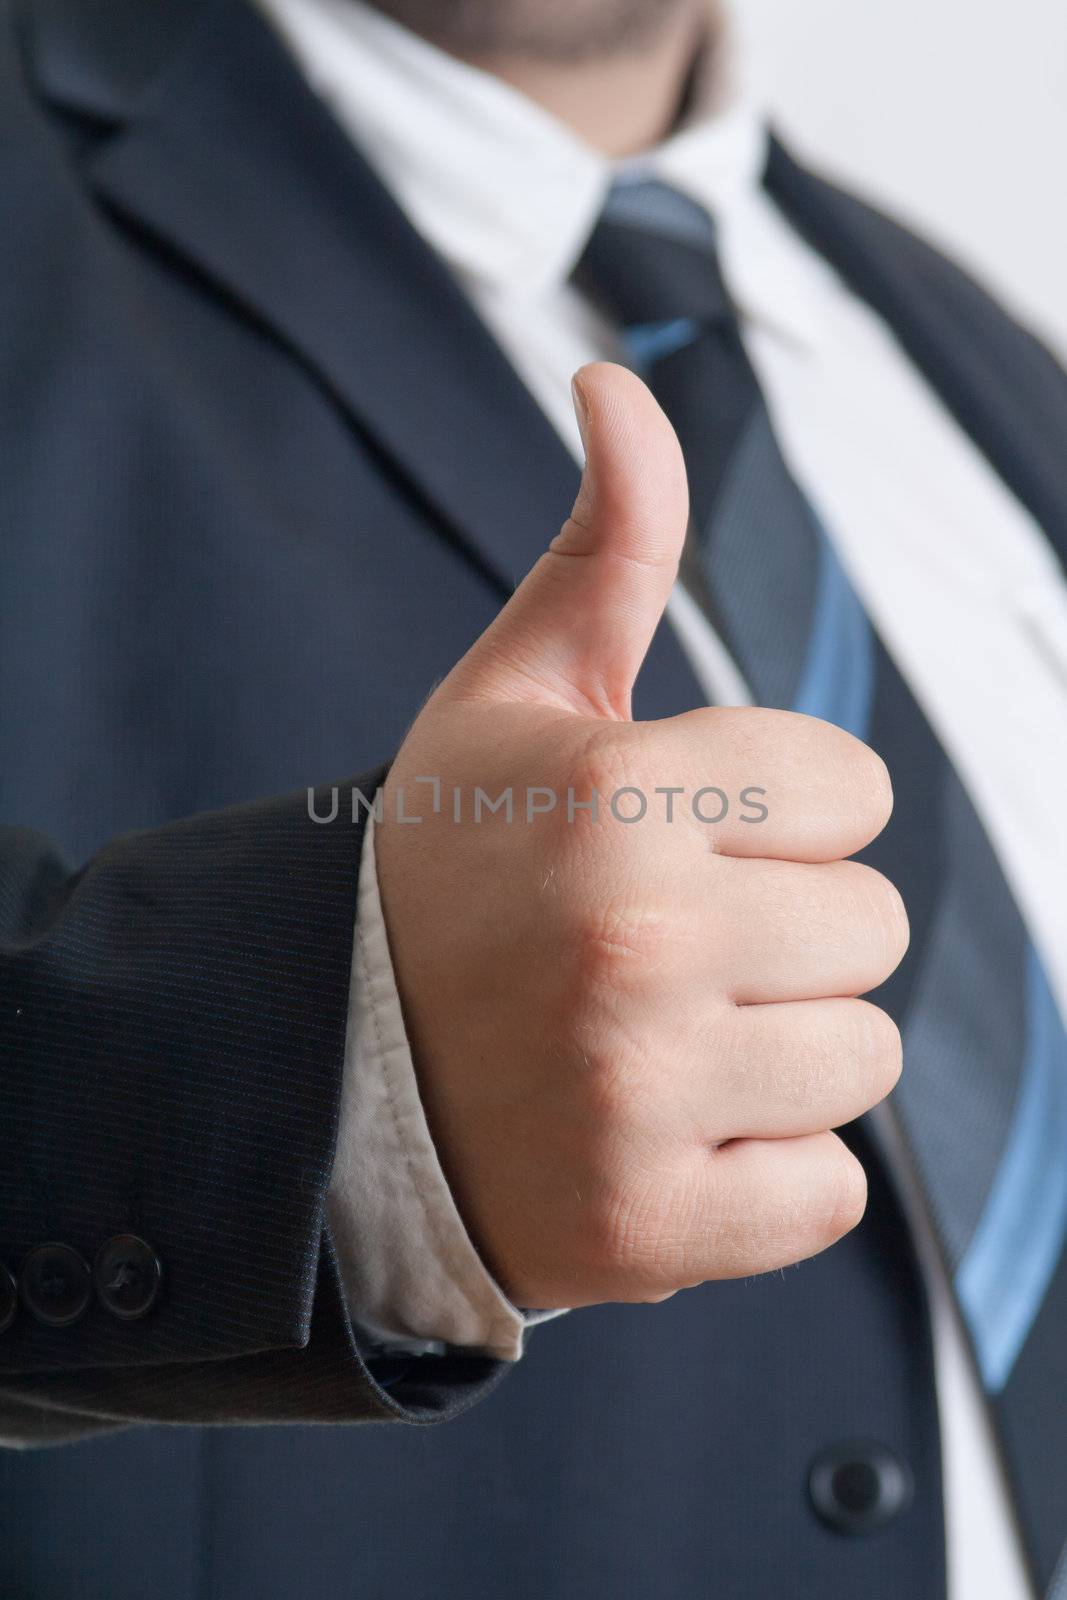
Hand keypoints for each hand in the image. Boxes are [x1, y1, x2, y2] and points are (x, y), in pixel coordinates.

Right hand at [375, 362, 906, 1311]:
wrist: (329, 1073)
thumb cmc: (446, 875)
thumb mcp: (510, 698)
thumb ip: (607, 544)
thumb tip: (621, 381)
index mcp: (618, 796)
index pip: (857, 787)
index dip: (779, 813)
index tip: (681, 841)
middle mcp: (635, 944)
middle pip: (873, 924)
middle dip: (785, 930)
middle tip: (660, 950)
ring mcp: (642, 1097)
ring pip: (861, 1060)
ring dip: (781, 1053)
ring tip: (660, 1041)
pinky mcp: (653, 1229)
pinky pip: (826, 1194)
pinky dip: (763, 1173)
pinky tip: (660, 1133)